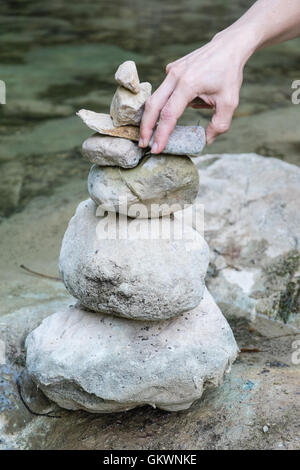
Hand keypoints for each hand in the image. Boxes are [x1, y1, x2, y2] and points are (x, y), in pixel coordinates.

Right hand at [139, 32, 246, 152]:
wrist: (229, 46)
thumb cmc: (229, 74)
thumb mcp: (229, 103)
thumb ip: (218, 125)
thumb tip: (205, 141)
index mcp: (188, 84)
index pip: (169, 115)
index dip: (161, 134)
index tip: (155, 149)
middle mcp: (175, 76)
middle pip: (153, 106)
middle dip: (146, 127)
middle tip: (143, 144)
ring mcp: (172, 71)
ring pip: (155, 98)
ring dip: (154, 117)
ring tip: (156, 132)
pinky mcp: (172, 69)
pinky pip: (165, 90)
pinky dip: (169, 102)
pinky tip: (191, 101)